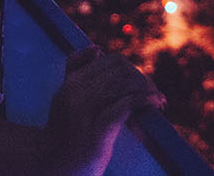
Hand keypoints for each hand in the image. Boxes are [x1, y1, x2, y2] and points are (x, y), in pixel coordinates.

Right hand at [39, 46, 163, 175]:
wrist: (55, 167)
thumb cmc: (64, 135)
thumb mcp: (64, 100)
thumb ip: (75, 73)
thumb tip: (96, 49)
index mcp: (71, 83)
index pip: (110, 61)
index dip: (132, 68)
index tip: (143, 83)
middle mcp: (76, 92)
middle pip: (121, 71)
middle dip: (143, 79)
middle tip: (154, 93)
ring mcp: (85, 109)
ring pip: (126, 85)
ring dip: (148, 90)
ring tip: (159, 101)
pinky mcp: (98, 128)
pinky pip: (128, 104)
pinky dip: (146, 100)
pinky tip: (156, 104)